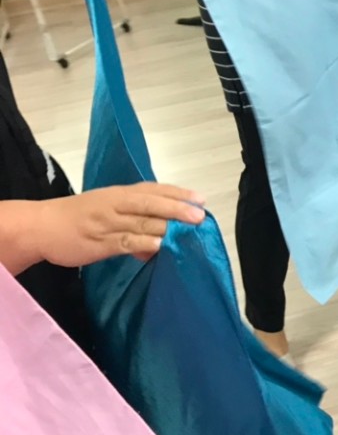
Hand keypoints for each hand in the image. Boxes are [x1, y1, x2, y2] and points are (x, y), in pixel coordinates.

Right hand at [32, 183, 204, 267]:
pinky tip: (159, 245)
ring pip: (141, 221)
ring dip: (167, 224)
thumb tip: (159, 243)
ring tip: (189, 228)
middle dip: (177, 208)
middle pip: (151, 203)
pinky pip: (125, 241)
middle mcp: (116, 204)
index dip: (177, 193)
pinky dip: (143, 242)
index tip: (200, 198)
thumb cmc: (76, 218)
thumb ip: (134, 226)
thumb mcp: (107, 214)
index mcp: (119, 194)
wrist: (40, 226)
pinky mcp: (100, 242)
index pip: (153, 190)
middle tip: (200, 214)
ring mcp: (108, 222)